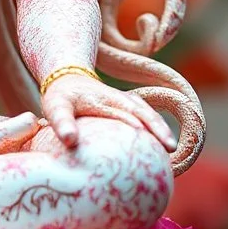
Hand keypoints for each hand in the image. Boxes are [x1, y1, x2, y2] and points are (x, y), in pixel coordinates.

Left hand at [41, 72, 175, 152]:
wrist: (69, 79)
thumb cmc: (61, 97)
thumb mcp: (55, 107)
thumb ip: (62, 122)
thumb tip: (70, 141)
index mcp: (101, 100)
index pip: (121, 111)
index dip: (133, 123)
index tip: (144, 137)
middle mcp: (118, 99)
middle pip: (142, 111)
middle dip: (157, 127)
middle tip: (170, 147)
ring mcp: (126, 101)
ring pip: (149, 113)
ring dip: (162, 128)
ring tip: (172, 149)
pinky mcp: (130, 105)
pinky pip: (148, 115)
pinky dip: (158, 127)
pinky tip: (164, 146)